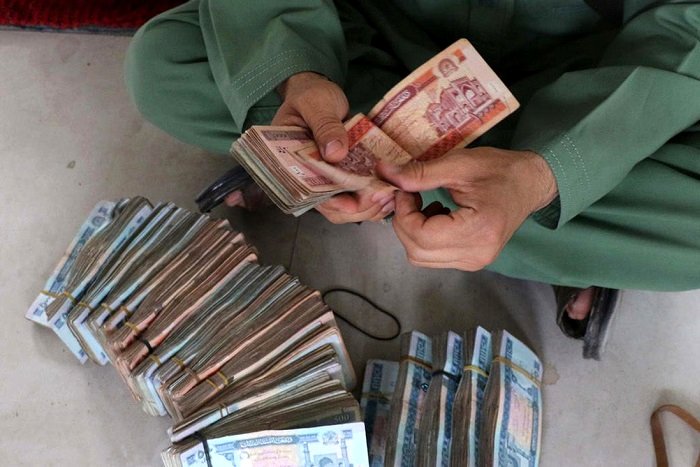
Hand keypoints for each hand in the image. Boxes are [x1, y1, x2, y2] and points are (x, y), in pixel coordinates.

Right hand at [226, 71, 390, 221]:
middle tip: (379, 197)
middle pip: (327, 206)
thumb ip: (325, 126)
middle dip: (354, 207)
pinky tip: (389, 193)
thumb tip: (335, 154)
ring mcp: (324, 178)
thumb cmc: (311, 95)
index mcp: (288, 163)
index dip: (328, 203)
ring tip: (388, 196)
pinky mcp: (341, 175)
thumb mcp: (316, 104)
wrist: (318, 90)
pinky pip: (355, 195)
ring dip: (367, 206)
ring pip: (344, 206)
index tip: (352, 205)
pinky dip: (372, 197)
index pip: (306, 193)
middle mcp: (305, 176)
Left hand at [377, 147, 557, 270]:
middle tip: (410, 195)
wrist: (530, 183)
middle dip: (404, 222)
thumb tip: (383, 174)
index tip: (405, 190)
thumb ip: (419, 173)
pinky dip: (424, 238)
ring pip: (421, 257)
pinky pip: (433, 257)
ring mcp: (475, 262)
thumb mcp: (458, 165)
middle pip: (416, 251)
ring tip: (425, 204)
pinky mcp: (472, 261)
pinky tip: (436, 215)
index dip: (403, 213)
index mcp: (478, 230)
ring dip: (413, 231)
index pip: (421, 235)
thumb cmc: (500, 170)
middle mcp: (476, 254)